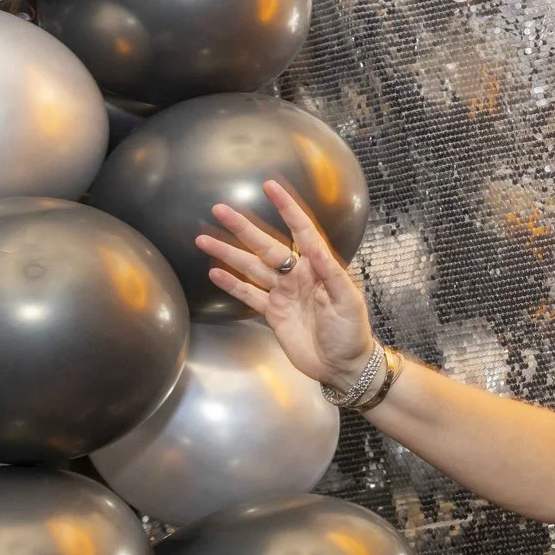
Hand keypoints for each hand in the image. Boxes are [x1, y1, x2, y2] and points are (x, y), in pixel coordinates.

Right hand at [195, 179, 374, 389]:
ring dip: (228, 253)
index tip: (270, 188)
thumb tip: (316, 248)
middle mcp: (298, 275)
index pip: (301, 231)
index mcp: (318, 268)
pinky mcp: (272, 313)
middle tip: (220, 209)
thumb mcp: (348, 301)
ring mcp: (283, 293)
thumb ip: (331, 274)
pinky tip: (214, 273)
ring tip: (203, 239)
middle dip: (243, 228)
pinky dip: (232, 284)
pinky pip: (249, 295)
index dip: (286, 209)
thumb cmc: (352, 333)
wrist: (343, 367)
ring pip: (251, 267)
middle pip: (266, 246)